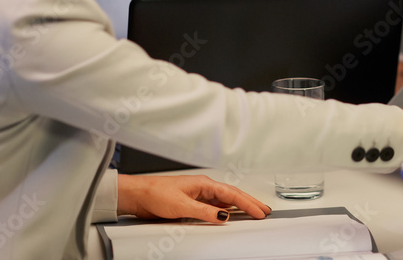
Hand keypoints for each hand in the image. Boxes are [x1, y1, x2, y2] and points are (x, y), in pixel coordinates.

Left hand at [117, 174, 271, 222]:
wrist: (138, 194)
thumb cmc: (156, 193)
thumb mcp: (182, 205)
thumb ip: (204, 212)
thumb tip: (224, 217)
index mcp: (205, 184)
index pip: (233, 195)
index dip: (248, 204)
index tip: (260, 212)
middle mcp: (204, 188)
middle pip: (233, 196)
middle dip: (250, 203)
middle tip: (264, 211)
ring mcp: (199, 195)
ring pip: (225, 201)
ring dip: (240, 206)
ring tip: (253, 212)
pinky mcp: (193, 203)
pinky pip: (215, 206)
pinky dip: (227, 210)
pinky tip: (230, 214)